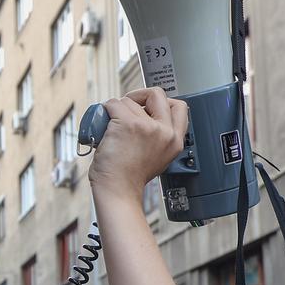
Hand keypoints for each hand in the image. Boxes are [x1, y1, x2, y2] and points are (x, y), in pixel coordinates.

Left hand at [87, 88, 187, 203]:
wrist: (117, 191)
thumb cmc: (129, 178)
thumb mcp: (157, 156)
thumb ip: (158, 136)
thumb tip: (145, 115)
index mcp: (175, 141)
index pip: (180, 107)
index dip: (162, 102)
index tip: (148, 107)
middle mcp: (165, 132)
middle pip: (157, 93)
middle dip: (140, 95)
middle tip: (128, 108)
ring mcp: (147, 126)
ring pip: (129, 101)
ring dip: (117, 111)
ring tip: (113, 130)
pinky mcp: (128, 124)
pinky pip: (113, 104)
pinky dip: (104, 111)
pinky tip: (104, 126)